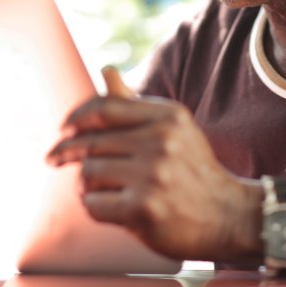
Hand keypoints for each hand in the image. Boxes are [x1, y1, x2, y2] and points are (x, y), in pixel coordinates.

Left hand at [46, 67, 260, 261]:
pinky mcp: (143, 209)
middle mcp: (162, 141)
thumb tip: (106, 70)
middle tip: (56, 159)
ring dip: (85, 183)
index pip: (105, 107)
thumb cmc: (193, 170)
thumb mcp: (173, 129)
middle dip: (69, 152)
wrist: (229, 216)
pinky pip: (93, 204)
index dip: (76, 117)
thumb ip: (135, 103)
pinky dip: (94, 207)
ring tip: (98, 189)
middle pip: (91, 141)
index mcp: (168, 116)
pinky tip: (109, 208)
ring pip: (88, 172)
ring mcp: (153, 176)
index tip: (63, 129)